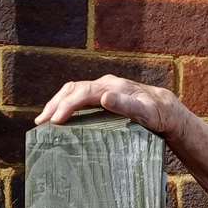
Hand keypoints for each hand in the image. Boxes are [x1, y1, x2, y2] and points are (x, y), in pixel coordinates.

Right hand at [33, 75, 184, 137]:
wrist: (166, 108)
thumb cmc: (157, 114)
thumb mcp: (146, 112)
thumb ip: (126, 105)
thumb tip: (104, 97)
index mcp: (112, 86)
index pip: (83, 92)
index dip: (67, 105)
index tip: (55, 121)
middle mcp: (105, 84)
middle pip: (73, 89)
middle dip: (54, 104)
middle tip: (40, 123)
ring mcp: (103, 89)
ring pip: (73, 91)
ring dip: (56, 103)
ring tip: (43, 121)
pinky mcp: (102, 96)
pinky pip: (79, 97)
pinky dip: (65, 105)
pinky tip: (59, 117)